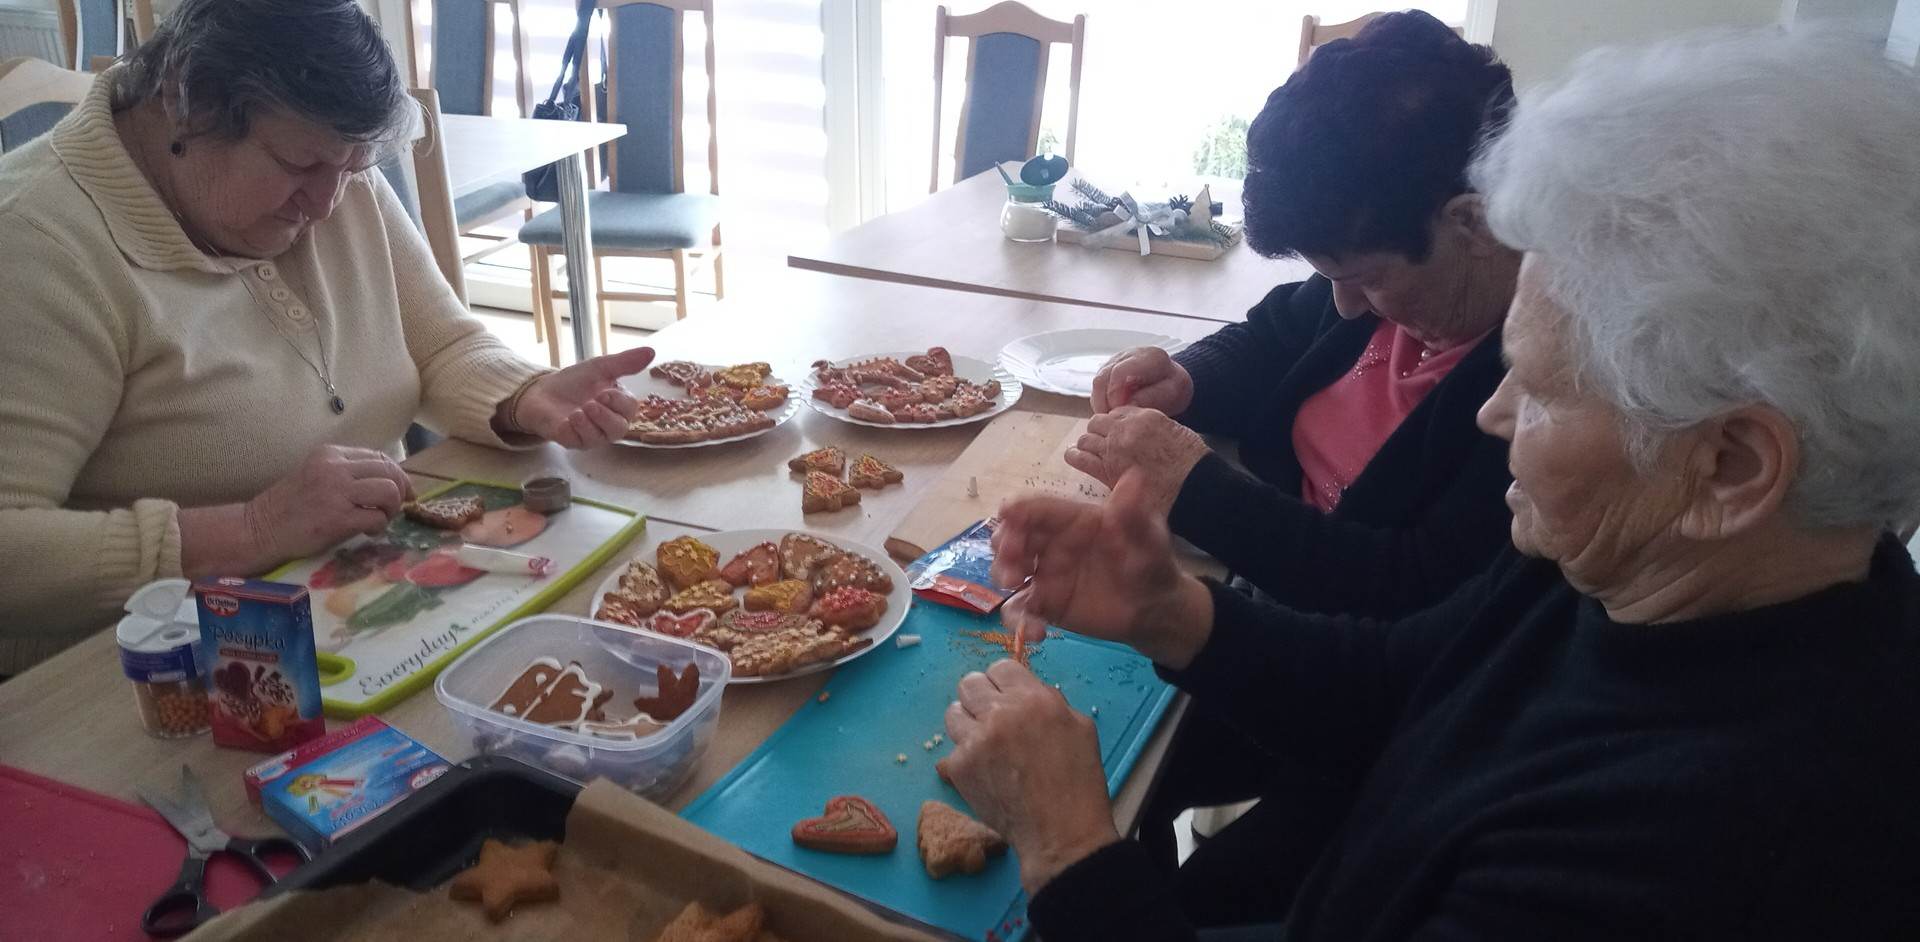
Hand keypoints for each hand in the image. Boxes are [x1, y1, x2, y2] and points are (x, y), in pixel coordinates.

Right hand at [247, 444, 413, 560]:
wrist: (259, 529)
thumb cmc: (290, 506)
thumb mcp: (318, 475)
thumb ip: (348, 473)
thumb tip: (391, 481)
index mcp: (330, 454)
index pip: (379, 458)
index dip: (397, 475)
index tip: (402, 490)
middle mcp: (334, 468)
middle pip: (389, 472)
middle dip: (400, 491)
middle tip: (394, 508)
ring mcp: (336, 492)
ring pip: (389, 491)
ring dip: (391, 509)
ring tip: (379, 519)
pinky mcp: (338, 518)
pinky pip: (377, 517)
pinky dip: (379, 526)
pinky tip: (367, 531)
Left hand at [504, 347, 655, 447]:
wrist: (541, 391)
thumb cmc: (573, 382)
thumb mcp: (599, 367)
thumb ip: (624, 362)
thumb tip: (652, 351)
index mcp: (618, 405)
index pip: (630, 408)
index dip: (619, 402)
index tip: (605, 392)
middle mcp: (608, 423)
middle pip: (620, 428)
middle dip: (606, 416)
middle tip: (591, 403)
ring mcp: (592, 435)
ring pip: (602, 438)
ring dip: (591, 423)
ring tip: (577, 412)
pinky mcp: (574, 442)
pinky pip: (581, 442)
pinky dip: (575, 430)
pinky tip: (567, 421)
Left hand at [938, 660, 1118, 894]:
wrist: (1060, 833)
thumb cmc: (1078, 783)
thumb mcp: (1080, 727)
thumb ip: (1050, 702)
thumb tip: (1025, 694)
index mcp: (1034, 698)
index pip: (1001, 667)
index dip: (1003, 682)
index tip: (1006, 695)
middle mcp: (1000, 713)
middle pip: (969, 683)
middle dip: (980, 696)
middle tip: (991, 716)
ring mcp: (976, 740)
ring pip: (953, 712)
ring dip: (967, 723)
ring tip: (984, 743)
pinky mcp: (959, 767)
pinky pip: (953, 749)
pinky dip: (966, 758)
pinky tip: (986, 773)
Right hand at [990, 469, 1213, 666]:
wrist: (1155, 607)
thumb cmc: (1149, 562)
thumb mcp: (1148, 537)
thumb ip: (1134, 512)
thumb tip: (1134, 476)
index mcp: (1072, 520)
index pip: (1038, 508)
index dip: (1019, 508)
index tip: (1006, 513)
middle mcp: (1052, 544)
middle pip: (1013, 536)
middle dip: (1004, 543)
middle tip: (1011, 557)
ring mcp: (1045, 574)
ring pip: (1008, 570)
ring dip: (1002, 575)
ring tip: (1014, 586)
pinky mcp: (1044, 604)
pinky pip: (1021, 609)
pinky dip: (1019, 621)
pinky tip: (1035, 632)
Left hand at [1063, 406, 1209, 509]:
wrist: (1191, 484)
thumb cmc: (1191, 463)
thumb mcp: (1176, 432)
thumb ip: (1155, 429)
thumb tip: (1146, 435)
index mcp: (1144, 416)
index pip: (1118, 412)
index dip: (1115, 423)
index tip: (1116, 431)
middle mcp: (1124, 429)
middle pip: (1098, 423)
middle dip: (1098, 432)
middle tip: (1102, 443)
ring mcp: (1112, 449)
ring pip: (1086, 438)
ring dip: (1087, 444)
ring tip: (1088, 451)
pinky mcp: (1105, 470)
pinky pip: (1080, 458)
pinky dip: (1075, 456)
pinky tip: (1074, 457)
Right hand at [1091, 346, 1192, 414]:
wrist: (1170, 384)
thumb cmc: (1172, 390)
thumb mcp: (1171, 395)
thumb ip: (1150, 398)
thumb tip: (1126, 405)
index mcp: (1149, 357)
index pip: (1119, 373)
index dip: (1115, 395)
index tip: (1119, 412)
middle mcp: (1129, 355)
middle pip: (1103, 378)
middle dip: (1105, 403)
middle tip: (1113, 421)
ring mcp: (1115, 361)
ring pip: (1097, 383)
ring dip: (1101, 404)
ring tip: (1113, 419)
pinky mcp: (1107, 371)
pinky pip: (1097, 388)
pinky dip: (1101, 403)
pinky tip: (1112, 412)